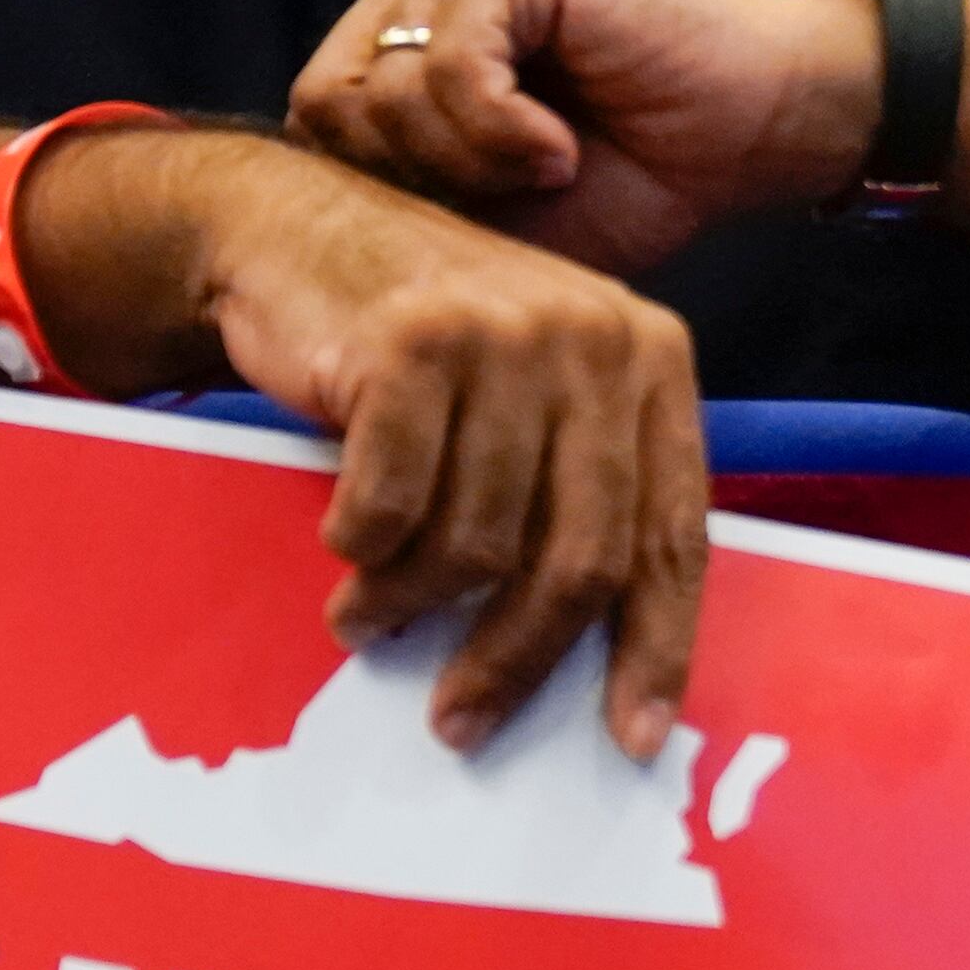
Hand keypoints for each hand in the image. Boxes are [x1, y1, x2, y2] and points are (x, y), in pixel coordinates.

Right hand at [75, 131, 709, 760]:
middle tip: (459, 722)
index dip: (657, 648)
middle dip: (516, 661)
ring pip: (479, 545)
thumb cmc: (421, 345)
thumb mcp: (531, 398)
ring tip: (367, 618)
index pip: (672, 534)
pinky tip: (341, 545)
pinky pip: (393, 507)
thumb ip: (575, 493)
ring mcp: (504, 334)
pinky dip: (361, 549)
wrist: (296, 229)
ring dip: (411, 606)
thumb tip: (596, 660)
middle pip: (582, 557)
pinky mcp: (413, 342)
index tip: (633, 740)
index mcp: (651, 358)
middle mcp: (595, 339)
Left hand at [285, 0, 874, 279]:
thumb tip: (317, 236)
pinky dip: (502, 131)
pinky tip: (560, 148)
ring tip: (546, 168)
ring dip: (468, 158)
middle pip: (330, 102)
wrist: (754, 131)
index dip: (376, 189)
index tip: (467, 222)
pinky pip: (452, 64)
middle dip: (414, 177)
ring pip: (387, 87)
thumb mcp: (496, 210)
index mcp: (408, 39)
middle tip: (503, 196)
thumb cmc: (635, 175)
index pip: (317, 117)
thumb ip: (412, 197)